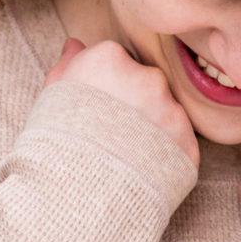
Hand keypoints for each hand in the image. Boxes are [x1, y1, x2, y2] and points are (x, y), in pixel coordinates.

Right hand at [47, 38, 197, 167]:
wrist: (75, 197)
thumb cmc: (56, 144)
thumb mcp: (52, 98)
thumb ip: (68, 65)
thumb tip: (75, 44)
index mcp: (110, 58)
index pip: (116, 61)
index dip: (105, 87)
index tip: (94, 109)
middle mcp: (147, 77)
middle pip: (145, 83)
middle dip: (134, 104)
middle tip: (112, 134)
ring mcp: (171, 111)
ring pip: (165, 112)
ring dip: (152, 129)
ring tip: (125, 156)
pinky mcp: (188, 144)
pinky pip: (178, 144)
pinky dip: (165, 155)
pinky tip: (141, 170)